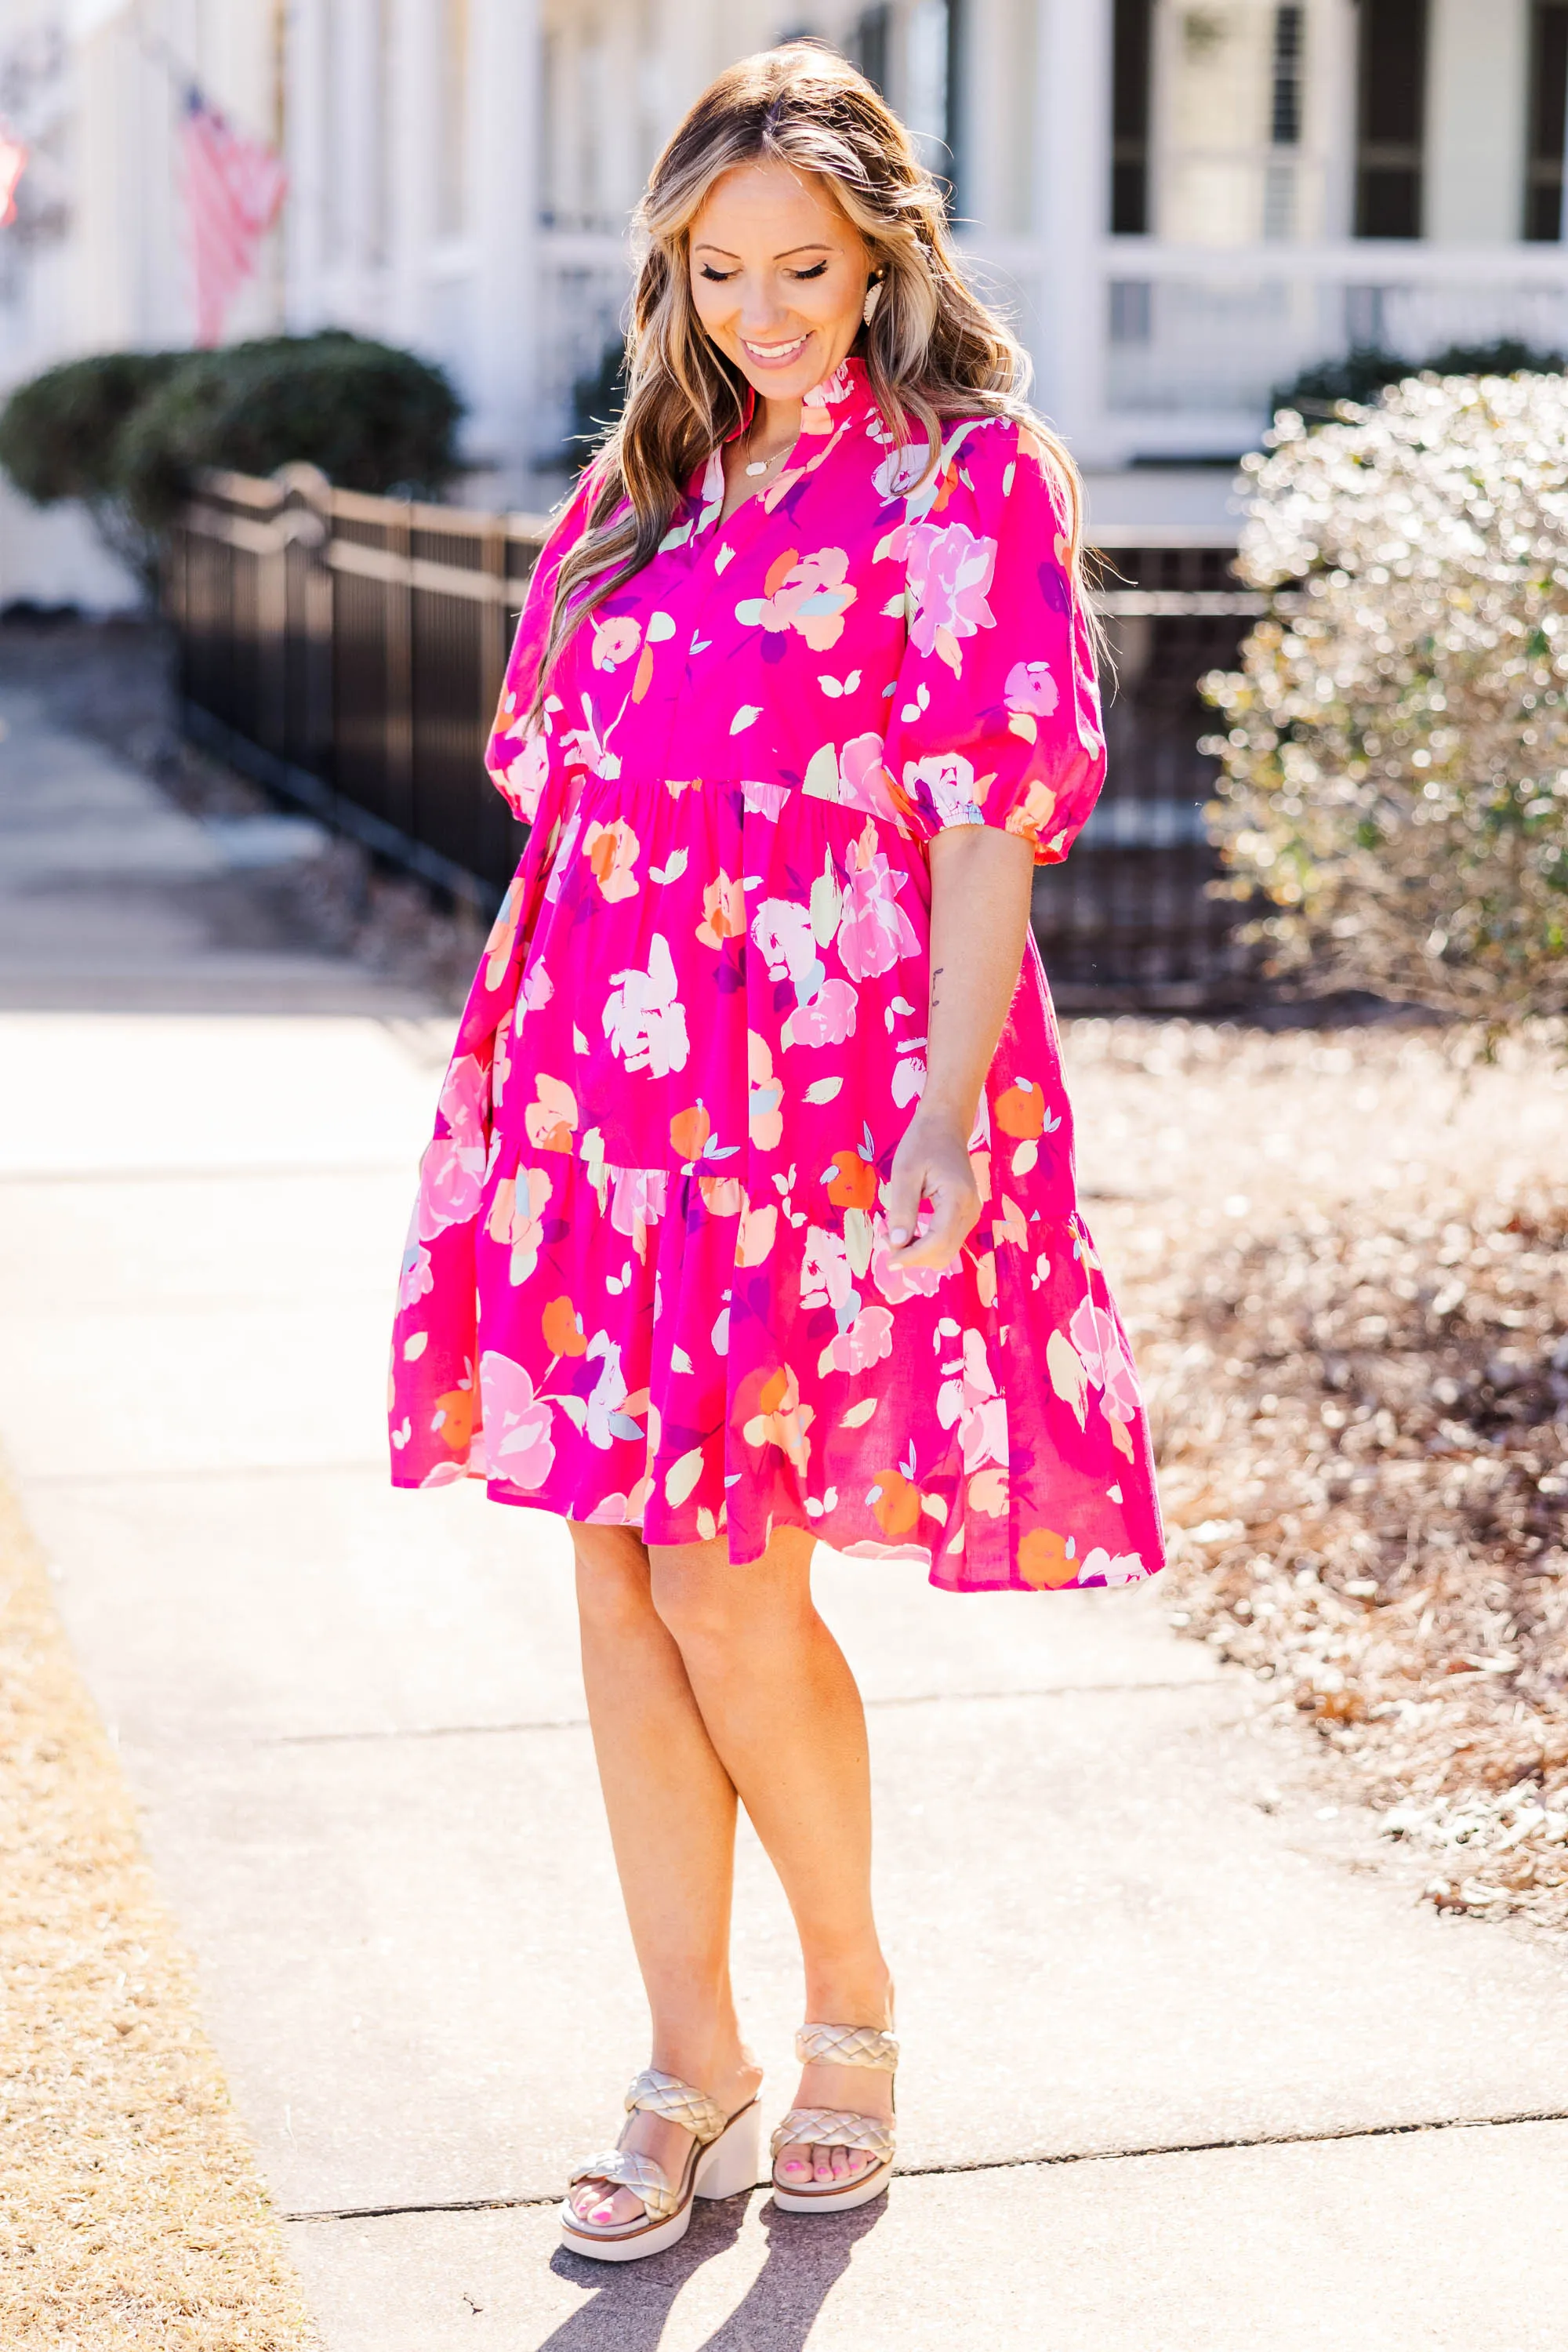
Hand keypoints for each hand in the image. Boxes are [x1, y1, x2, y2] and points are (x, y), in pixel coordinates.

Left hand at [881, 1106, 981, 1271]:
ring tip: (896, 1238)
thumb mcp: (905, 1173)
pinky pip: (949, 1240)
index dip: (913, 1256)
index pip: (938, 1241)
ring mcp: (972, 1213)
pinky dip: (928, 1245)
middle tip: (887, 1245)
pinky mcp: (967, 1214)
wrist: (945, 1126)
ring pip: (948, 1251)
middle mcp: (971, 1209)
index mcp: (958, 1198)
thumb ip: (902, 1210)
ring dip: (921, 1253)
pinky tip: (910, 1234)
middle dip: (916, 1258)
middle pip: (945, 1252)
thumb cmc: (922, 1143)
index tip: (889, 1259)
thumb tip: (897, 1244)